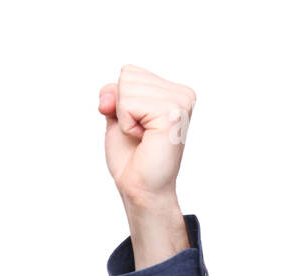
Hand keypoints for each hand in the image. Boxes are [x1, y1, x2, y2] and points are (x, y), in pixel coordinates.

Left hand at [98, 65, 195, 205]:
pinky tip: (144, 139)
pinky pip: (129, 103)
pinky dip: (127, 124)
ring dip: (125, 118)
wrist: (140, 189)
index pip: (129, 72)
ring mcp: (180, 102)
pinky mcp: (171, 113)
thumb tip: (108, 93)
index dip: (120, 102)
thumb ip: (112, 95)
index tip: (136, 126)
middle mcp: (182, 93)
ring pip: (126, 88)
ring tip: (143, 138)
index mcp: (173, 91)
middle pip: (127, 75)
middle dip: (122, 109)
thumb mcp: (117, 118)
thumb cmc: (132, 159)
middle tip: (139, 135)